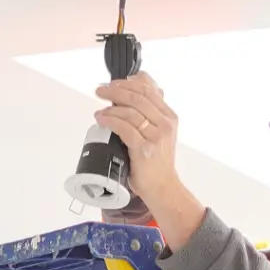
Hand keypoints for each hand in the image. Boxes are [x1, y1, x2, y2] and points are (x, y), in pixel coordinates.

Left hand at [93, 73, 205, 251]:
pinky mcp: (144, 149)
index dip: (128, 82)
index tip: (114, 83)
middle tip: (100, 91)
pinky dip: (109, 120)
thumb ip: (150, 115)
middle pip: (137, 96)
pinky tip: (101, 119)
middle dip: (115, 90)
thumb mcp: (159, 134)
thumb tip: (130, 94)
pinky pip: (124, 127)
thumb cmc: (157, 162)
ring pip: (130, 110)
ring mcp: (156, 136)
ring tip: (99, 109)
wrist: (163, 187)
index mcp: (169, 117)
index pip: (149, 89)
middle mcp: (165, 124)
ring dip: (110, 106)